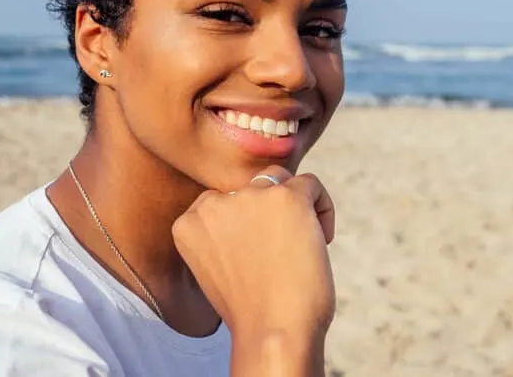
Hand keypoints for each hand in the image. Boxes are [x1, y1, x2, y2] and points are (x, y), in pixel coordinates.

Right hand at [172, 165, 335, 340]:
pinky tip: (323, 240)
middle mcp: (214, 203)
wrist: (272, 330)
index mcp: (189, 222)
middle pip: (254, 188)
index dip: (249, 224)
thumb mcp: (220, 265)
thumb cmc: (252, 309)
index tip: (260, 254)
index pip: (225, 200)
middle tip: (283, 254)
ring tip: (302, 245)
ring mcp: (251, 196)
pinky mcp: (287, 197)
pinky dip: (323, 209)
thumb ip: (228, 231)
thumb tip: (257, 202)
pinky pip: (311, 184)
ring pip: (283, 181)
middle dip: (272, 215)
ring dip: (296, 209)